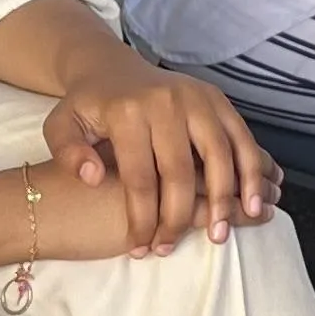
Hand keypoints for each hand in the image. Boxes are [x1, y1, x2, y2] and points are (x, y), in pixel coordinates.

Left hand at [43, 40, 279, 250]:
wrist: (111, 67)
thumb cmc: (88, 107)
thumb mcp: (61, 126)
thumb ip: (67, 152)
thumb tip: (94, 177)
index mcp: (127, 112)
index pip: (139, 177)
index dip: (143, 218)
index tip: (141, 248)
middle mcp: (166, 103)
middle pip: (180, 171)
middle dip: (178, 217)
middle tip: (172, 248)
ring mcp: (197, 99)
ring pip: (220, 155)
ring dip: (224, 199)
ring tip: (220, 235)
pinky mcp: (217, 99)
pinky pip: (242, 139)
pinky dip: (252, 172)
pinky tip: (252, 204)